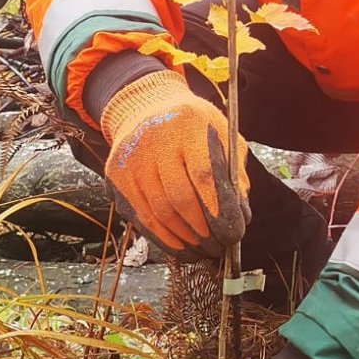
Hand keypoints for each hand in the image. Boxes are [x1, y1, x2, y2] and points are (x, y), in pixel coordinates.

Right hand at [100, 69, 248, 255]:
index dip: (220, 210)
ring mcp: (130, 159)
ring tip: (204, 250)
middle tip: (221, 246)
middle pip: (179, 199)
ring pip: (158, 214)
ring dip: (185, 240)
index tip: (235, 233)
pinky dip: (163, 239)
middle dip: (204, 231)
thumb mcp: (224, 137)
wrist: (147, 108)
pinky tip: (182, 247)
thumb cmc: (195, 128)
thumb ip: (235, 174)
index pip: (204, 175)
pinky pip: (140, 218)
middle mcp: (153, 140)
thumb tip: (242, 216)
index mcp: (188, 124)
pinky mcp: (115, 177)